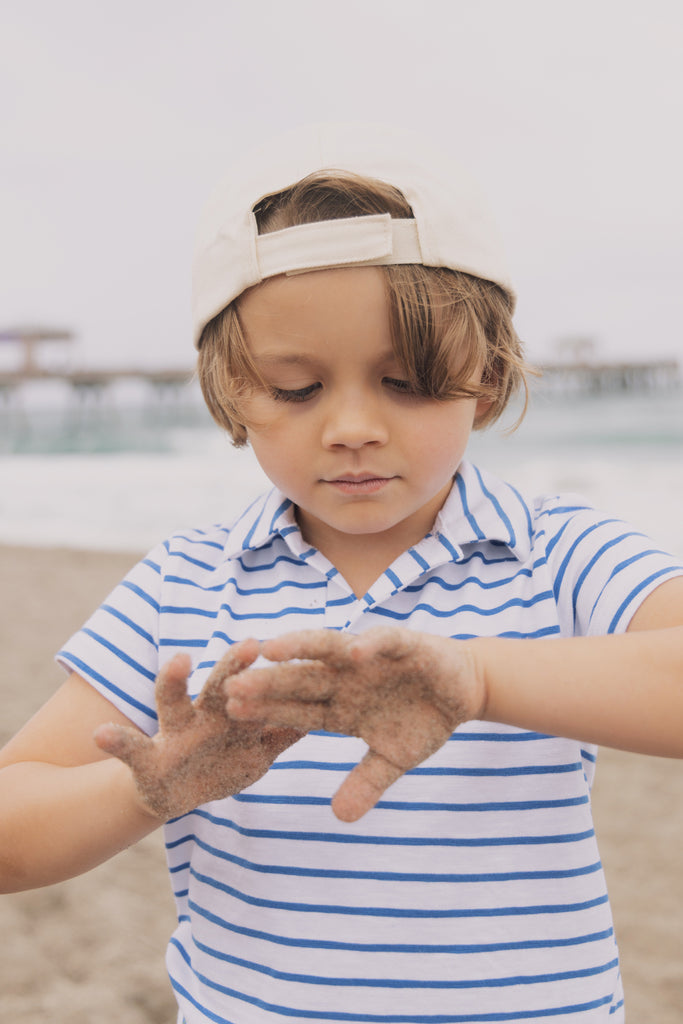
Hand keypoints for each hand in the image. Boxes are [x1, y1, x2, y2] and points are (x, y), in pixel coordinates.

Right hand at [94, 641, 302, 820]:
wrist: (173, 792)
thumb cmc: (220, 763)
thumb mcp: (255, 754)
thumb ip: (281, 735)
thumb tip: (322, 716)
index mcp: (233, 714)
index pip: (253, 688)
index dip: (276, 677)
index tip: (302, 654)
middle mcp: (203, 714)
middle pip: (220, 685)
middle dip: (234, 667)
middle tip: (251, 645)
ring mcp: (173, 733)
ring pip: (172, 701)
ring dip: (173, 679)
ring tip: (179, 658)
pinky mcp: (145, 757)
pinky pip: (128, 748)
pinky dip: (116, 741)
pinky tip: (101, 735)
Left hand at [226, 627, 483, 821]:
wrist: (463, 689)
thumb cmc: (422, 719)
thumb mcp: (393, 759)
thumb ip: (366, 783)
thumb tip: (340, 817)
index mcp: (338, 705)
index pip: (295, 709)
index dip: (265, 711)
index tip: (230, 714)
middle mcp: (345, 678)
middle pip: (300, 679)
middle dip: (268, 682)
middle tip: (232, 685)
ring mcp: (369, 658)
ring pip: (327, 649)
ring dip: (300, 648)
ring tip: (271, 649)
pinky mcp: (401, 643)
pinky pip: (381, 642)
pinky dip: (369, 645)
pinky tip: (354, 653)